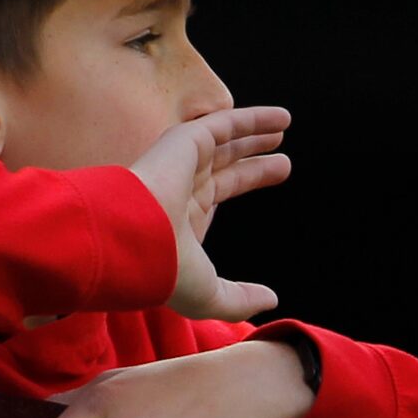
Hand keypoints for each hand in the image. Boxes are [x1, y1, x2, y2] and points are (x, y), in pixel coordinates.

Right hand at [129, 106, 293, 321]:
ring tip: (284, 125)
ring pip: (225, 142)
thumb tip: (272, 299)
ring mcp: (181, 163)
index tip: (272, 180)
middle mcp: (180, 187)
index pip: (218, 193)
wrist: (132, 242)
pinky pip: (223, 123)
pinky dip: (253, 118)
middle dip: (253, 163)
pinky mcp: (184, 142)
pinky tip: (281, 118)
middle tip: (282, 161)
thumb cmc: (163, 271)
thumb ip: (241, 299)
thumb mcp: (210, 295)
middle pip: (226, 168)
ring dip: (255, 133)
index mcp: (181, 218)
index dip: (247, 182)